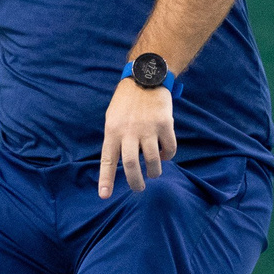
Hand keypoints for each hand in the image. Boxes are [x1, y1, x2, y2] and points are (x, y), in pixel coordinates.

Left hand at [98, 79, 176, 196]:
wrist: (146, 77)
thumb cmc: (127, 101)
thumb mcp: (112, 117)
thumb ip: (115, 138)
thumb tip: (122, 162)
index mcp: (112, 130)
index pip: (107, 159)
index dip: (106, 179)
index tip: (104, 195)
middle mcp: (129, 131)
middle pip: (131, 165)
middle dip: (135, 182)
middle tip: (139, 188)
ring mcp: (148, 128)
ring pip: (153, 160)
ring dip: (154, 171)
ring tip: (153, 172)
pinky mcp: (165, 124)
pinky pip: (169, 149)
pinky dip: (168, 156)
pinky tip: (165, 154)